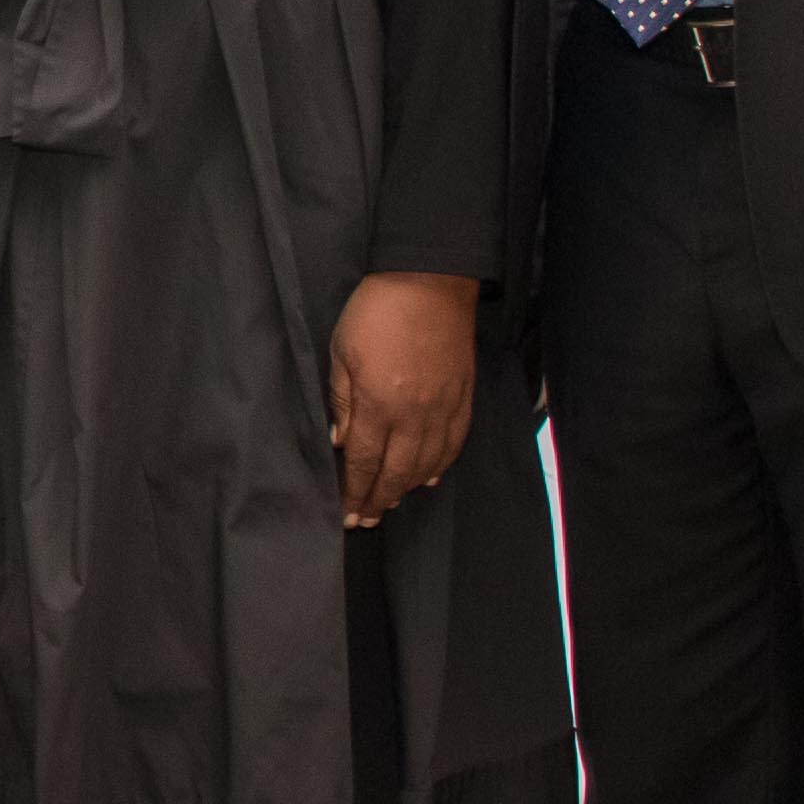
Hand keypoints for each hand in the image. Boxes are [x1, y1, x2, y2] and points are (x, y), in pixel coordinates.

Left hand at [328, 271, 479, 528]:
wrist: (429, 282)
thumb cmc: (376, 313)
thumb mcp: (341, 353)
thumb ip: (341, 401)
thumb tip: (340, 443)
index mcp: (379, 404)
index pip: (364, 463)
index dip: (355, 493)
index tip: (347, 516)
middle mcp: (414, 415)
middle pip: (397, 472)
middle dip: (379, 500)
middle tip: (366, 521)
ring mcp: (444, 408)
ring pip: (428, 465)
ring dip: (408, 489)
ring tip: (391, 503)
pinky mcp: (463, 398)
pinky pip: (454, 444)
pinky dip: (440, 466)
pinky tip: (428, 478)